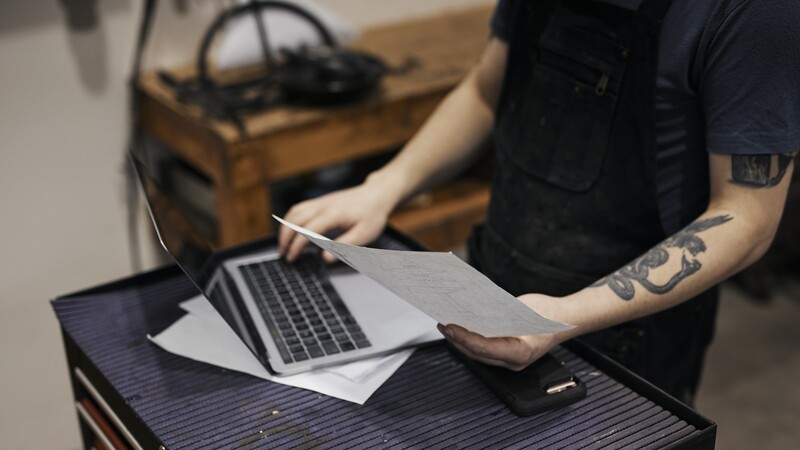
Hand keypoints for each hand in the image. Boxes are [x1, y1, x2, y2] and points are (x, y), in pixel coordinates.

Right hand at [278, 182, 396, 262]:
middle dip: (285, 238)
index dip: (296, 246)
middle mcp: (323, 205)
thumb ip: (344, 247)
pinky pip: (299, 208)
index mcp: (333, 214)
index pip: (307, 231)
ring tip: (283, 245)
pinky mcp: (321, 200)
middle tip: (283, 255)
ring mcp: (321, 201)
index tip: (292, 258)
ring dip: (285, 228)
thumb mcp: (364, 235)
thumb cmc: (372, 215)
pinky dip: (290, 219)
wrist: (377, 195)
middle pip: (295, 220)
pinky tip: (290, 230)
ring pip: (294, 212)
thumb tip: (325, 258)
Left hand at [438, 293, 574, 370]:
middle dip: (457, 339)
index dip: (464, 338)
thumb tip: (474, 309)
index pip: (484, 348)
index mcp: (520, 352)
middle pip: (476, 353)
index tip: (449, 326)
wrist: (563, 320)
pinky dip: (470, 338)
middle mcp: (513, 361)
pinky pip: (483, 348)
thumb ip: (502, 314)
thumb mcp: (526, 311)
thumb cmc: (548, 315)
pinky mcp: (505, 352)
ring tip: (446, 324)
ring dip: (460, 340)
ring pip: (477, 353)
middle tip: (443, 323)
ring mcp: (509, 359)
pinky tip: (461, 326)